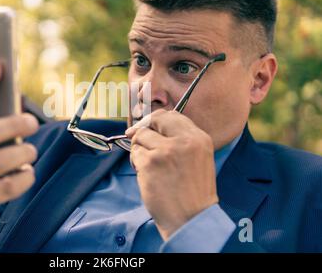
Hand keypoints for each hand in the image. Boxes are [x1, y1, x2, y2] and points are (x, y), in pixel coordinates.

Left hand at [125, 109, 217, 240]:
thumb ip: (180, 140)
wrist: (191, 219)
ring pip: (141, 136)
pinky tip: (146, 175)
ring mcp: (166, 151)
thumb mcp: (197, 158)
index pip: (173, 115)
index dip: (156, 120)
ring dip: (139, 150)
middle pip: (155, 119)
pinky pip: (134, 153)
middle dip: (143, 128)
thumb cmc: (192, 193)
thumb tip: (151, 126)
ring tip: (148, 166)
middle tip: (138, 139)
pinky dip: (136, 163)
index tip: (148, 127)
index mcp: (199, 138)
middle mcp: (184, 141)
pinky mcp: (150, 163)